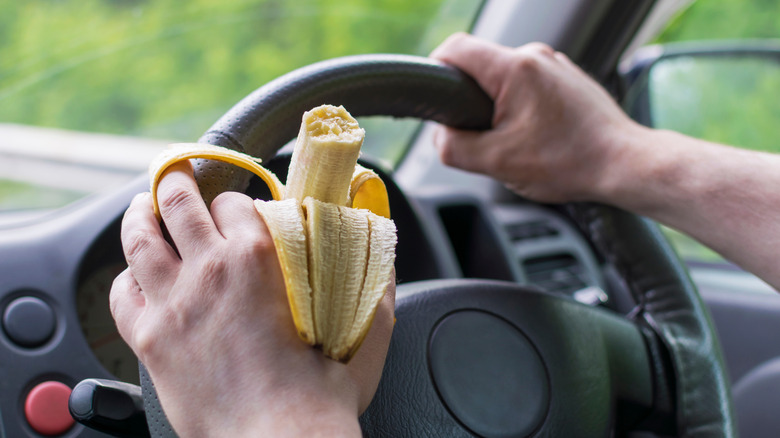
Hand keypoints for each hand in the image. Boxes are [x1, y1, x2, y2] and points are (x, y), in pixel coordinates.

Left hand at [110, 162, 393, 436]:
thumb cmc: (318, 394)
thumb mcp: (362, 332)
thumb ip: (376, 287)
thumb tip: (383, 260)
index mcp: (257, 258)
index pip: (235, 203)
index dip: (237, 199)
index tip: (239, 204)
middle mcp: (208, 271)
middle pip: (179, 202)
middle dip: (178, 180)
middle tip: (179, 173)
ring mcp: (173, 305)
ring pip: (140, 238)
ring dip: (141, 213)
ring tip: (144, 204)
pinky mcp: (150, 341)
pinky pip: (121, 295)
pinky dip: (125, 278)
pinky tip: (135, 275)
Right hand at [431, 33, 644, 202]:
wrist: (624, 164)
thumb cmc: (570, 162)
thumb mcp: (497, 163)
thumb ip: (455, 147)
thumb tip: (441, 137)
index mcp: (515, 69)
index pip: (456, 48)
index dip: (435, 68)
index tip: (435, 97)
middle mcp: (536, 56)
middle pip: (481, 65)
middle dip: (470, 100)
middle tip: (480, 136)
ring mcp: (556, 65)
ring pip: (506, 78)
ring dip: (498, 107)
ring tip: (516, 142)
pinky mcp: (568, 79)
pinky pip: (530, 86)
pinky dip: (522, 109)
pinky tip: (537, 138)